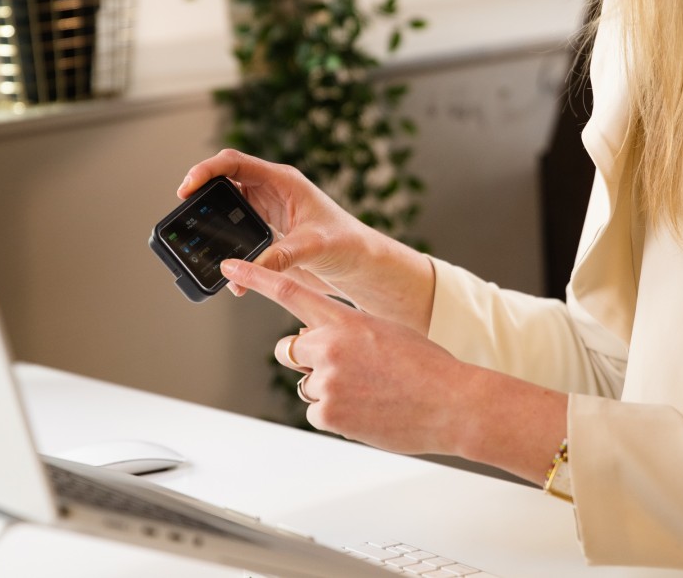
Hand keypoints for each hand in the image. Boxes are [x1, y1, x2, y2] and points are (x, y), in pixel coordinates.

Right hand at [177, 149, 434, 331]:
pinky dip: (222, 235)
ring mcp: (268, 206)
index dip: (207, 170)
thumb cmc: (346, 243)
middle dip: (201, 188)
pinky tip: (218, 255)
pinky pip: (235, 224)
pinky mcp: (267, 225)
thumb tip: (243, 273)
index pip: (236, 163)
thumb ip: (280, 256)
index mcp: (283, 180)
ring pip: (227, 201)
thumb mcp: (312, 247)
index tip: (187, 187)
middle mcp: (272, 188)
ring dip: (210, 213)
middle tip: (183, 206)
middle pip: (226, 177)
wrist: (360, 260)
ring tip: (193, 229)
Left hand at [222, 256, 470, 456]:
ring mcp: (325, 382)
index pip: (288, 290)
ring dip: (329, 389)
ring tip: (370, 391)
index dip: (256, 276)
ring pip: (307, 385)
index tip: (231, 266)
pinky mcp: (327, 415)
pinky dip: (337, 414)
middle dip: (307, 358)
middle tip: (346, 367)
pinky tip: (368, 410)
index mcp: (342, 318)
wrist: (451, 402)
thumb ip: (343, 330)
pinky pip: (317, 413)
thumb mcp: (382, 330)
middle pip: (290, 350)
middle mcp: (327, 346)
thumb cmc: (424, 365)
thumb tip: (314, 344)